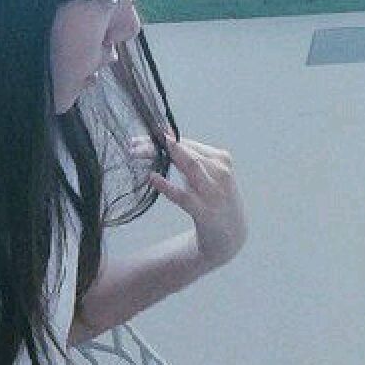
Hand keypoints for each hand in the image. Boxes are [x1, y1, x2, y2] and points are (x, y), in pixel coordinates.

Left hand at [148, 134, 247, 269]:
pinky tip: (152, 178)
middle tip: (133, 143)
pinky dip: (167, 186)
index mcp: (220, 158)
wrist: (231, 233)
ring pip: (189, 166)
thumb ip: (188, 155)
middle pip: (185, 152)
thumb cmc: (214, 198)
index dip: (163, 138)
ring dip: (161, 157)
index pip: (187, 143)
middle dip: (157, 145)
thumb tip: (165, 132)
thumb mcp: (206, 174)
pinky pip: (183, 195)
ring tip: (138, 153)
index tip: (140, 137)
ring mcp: (214, 191)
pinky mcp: (205, 211)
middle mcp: (220, 171)